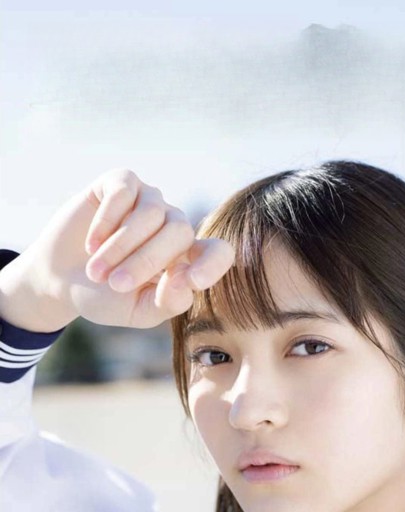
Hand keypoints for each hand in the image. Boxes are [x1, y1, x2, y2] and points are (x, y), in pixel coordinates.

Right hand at [6, 168, 234, 331]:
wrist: (60, 280)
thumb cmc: (106, 297)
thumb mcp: (140, 311)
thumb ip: (169, 303)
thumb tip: (186, 281)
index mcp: (186, 259)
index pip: (218, 252)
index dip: (213, 263)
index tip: (194, 281)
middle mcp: (173, 225)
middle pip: (179, 232)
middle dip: (145, 261)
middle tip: (114, 284)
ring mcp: (149, 201)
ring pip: (151, 214)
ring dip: (120, 246)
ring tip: (96, 270)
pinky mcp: (121, 183)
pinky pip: (125, 192)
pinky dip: (107, 221)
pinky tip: (91, 243)